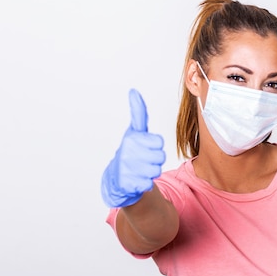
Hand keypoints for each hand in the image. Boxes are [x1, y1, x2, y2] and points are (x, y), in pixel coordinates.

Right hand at [101, 89, 165, 207]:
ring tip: (141, 169)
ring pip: (156, 171)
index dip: (156, 146)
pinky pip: (148, 184)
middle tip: (144, 159)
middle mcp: (127, 153)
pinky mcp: (127, 185)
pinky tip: (137, 179)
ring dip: (151, 172)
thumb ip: (138, 113)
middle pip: (160, 157)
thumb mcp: (134, 131)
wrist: (116, 178)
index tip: (147, 146)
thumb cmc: (130, 151)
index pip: (159, 142)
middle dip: (155, 160)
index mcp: (132, 138)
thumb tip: (133, 91)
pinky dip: (144, 183)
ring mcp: (127, 169)